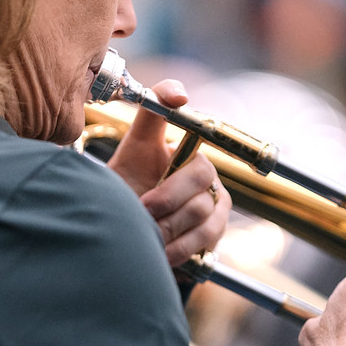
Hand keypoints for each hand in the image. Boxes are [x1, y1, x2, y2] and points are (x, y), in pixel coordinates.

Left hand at [108, 79, 231, 266]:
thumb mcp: (135, 148)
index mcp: (193, 153)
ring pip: (202, 213)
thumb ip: (151, 114)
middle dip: (167, 196)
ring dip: (169, 225)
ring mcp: (217, 208)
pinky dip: (179, 247)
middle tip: (142, 208)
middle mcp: (210, 179)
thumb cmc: (131, 185)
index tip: (166, 144)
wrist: (128, 230)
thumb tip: (181, 94)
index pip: (202, 133)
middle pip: (200, 178)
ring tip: (146, 232)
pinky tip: (160, 252)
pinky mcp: (215, 237)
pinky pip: (204, 240)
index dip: (193, 132)